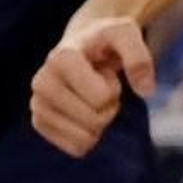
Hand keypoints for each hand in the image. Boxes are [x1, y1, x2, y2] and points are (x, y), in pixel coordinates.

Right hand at [30, 12, 153, 156]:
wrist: (83, 46)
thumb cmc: (105, 41)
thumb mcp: (126, 33)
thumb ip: (139, 56)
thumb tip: (145, 91)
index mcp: (60, 59)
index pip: (102, 98)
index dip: (112, 88)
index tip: (102, 71)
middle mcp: (42, 82)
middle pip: (95, 120)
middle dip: (107, 106)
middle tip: (98, 84)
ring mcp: (37, 104)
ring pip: (86, 139)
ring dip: (98, 122)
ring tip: (89, 95)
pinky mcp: (39, 123)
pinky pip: (77, 148)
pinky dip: (88, 136)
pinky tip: (81, 109)